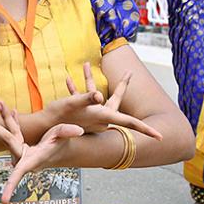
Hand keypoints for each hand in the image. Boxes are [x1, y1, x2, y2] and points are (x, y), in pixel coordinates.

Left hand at [0, 101, 83, 202]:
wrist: (63, 149)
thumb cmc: (62, 146)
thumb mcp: (64, 138)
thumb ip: (68, 133)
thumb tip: (78, 130)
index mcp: (32, 160)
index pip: (19, 173)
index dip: (12, 186)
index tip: (4, 201)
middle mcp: (23, 156)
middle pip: (7, 139)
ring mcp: (21, 150)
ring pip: (9, 132)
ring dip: (4, 117)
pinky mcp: (21, 144)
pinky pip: (15, 131)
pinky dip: (12, 120)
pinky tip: (11, 111)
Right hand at [46, 62, 162, 138]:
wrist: (42, 128)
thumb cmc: (58, 116)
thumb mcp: (72, 104)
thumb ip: (86, 98)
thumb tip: (98, 95)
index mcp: (103, 117)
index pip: (129, 122)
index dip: (145, 129)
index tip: (161, 137)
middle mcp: (100, 119)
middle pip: (117, 103)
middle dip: (122, 87)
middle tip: (130, 74)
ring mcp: (91, 118)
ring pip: (100, 97)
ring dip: (95, 82)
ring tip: (88, 65)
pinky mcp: (82, 115)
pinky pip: (86, 100)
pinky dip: (81, 90)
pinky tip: (70, 80)